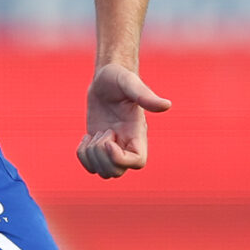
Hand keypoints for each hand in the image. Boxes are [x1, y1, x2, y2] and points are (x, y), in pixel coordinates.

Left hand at [78, 61, 170, 178]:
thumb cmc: (120, 78)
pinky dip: (83, 155)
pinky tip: (87, 137)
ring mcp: (112, 147)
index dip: (119, 158)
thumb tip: (167, 105)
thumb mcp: (130, 83)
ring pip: (103, 172)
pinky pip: (90, 166)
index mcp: (137, 133)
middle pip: (116, 172)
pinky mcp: (98, 146)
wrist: (106, 78)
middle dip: (102, 157)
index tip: (108, 140)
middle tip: (103, 132)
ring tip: (95, 134)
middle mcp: (127, 144)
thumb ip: (146, 96)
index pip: (137, 163)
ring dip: (91, 156)